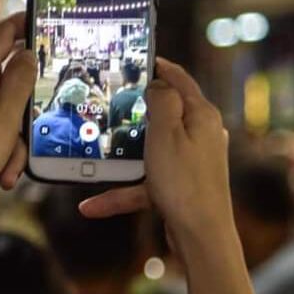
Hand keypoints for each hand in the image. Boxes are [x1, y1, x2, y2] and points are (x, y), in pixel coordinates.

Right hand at [79, 58, 234, 249]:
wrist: (201, 234)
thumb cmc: (184, 182)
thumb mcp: (166, 133)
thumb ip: (161, 101)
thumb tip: (157, 84)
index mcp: (200, 116)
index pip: (180, 80)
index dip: (160, 67)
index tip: (139, 58)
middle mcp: (200, 135)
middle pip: (163, 114)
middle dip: (134, 111)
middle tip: (109, 101)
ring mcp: (190, 160)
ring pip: (148, 150)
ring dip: (119, 157)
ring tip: (93, 156)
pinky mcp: (179, 184)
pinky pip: (143, 182)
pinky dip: (120, 190)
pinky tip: (92, 205)